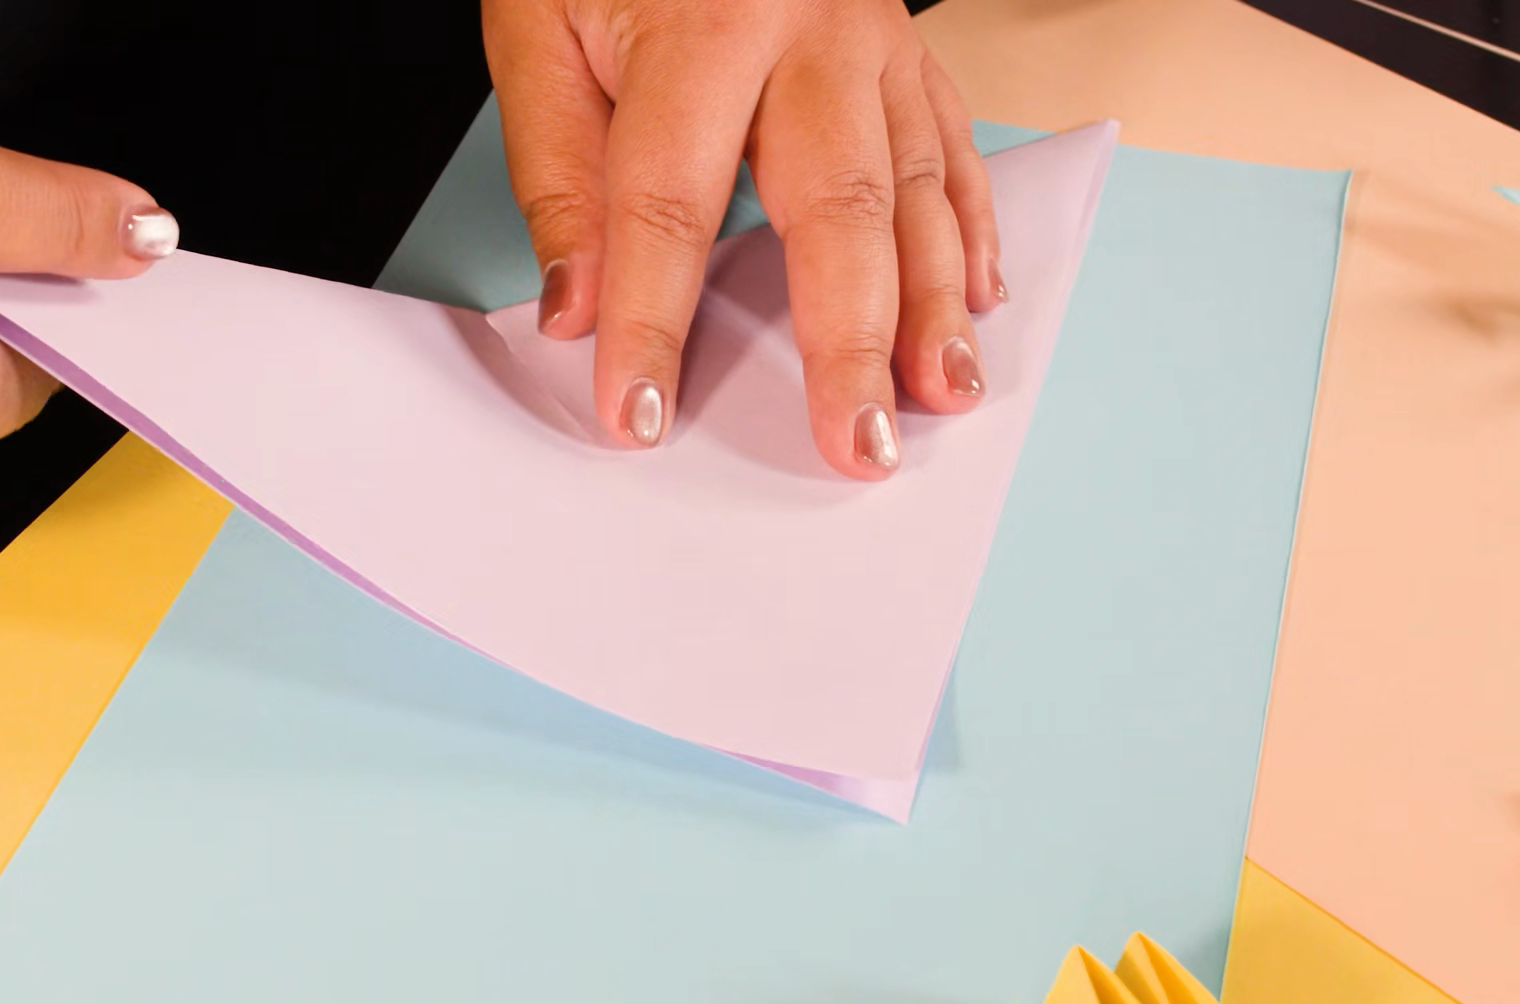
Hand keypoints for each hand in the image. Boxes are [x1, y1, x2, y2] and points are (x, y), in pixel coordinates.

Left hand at [483, 0, 1000, 478]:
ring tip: (945, 395)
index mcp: (704, 18)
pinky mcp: (907, 47)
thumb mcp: (538, 24)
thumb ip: (560, 169)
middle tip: (857, 445)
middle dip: (847, 341)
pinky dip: (970, 230)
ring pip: (917, 186)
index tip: (637, 413)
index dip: (652, 319)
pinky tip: (981, 299)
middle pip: (833, 207)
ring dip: (936, 304)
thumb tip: (577, 308)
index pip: (669, 203)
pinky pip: (953, 145)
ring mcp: (874, 36)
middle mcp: (808, 27)